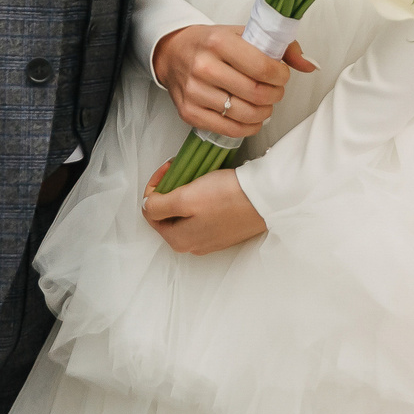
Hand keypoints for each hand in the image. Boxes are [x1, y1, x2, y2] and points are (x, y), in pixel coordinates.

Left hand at [141, 162, 267, 253]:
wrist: (267, 199)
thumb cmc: (227, 197)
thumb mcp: (185, 199)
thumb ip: (158, 206)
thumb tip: (146, 207)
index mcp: (178, 240)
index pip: (150, 212)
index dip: (155, 186)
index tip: (169, 168)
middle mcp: (192, 245)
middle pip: (168, 214)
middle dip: (169, 190)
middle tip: (180, 170)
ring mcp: (209, 240)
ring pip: (185, 214)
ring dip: (184, 193)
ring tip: (194, 176)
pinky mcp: (224, 231)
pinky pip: (202, 215)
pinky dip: (200, 200)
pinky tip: (209, 187)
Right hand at [150, 25, 314, 139]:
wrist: (173, 53)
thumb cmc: (212, 43)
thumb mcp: (244, 33)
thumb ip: (281, 46)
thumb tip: (310, 65)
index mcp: (219, 42)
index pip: (263, 67)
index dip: (281, 75)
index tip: (281, 74)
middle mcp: (204, 67)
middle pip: (256, 93)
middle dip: (275, 94)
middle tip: (275, 90)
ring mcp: (194, 92)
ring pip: (245, 114)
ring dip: (264, 112)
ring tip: (265, 103)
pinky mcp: (189, 112)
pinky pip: (229, 129)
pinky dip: (248, 127)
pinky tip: (253, 118)